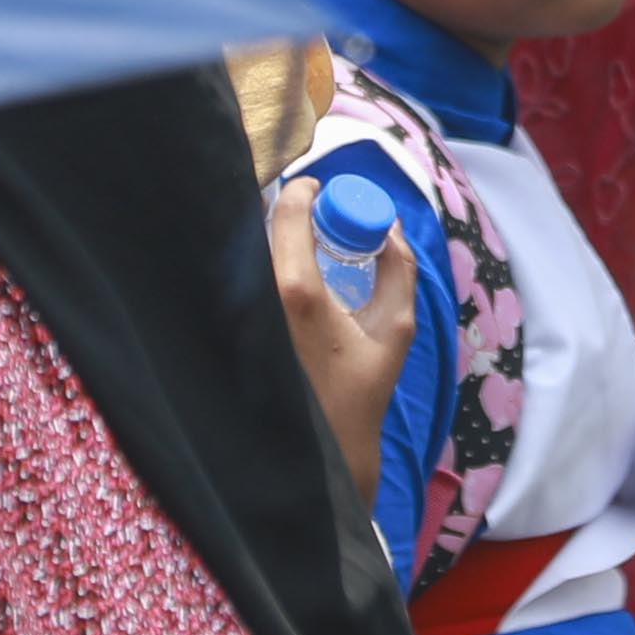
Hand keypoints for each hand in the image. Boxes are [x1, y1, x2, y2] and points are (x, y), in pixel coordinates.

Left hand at [268, 181, 418, 495]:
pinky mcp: (236, 331)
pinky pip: (246, 280)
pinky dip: (264, 266)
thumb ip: (399, 267)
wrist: (326, 446)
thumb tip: (389, 227)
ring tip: (306, 249)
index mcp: (296, 291)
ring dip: (274, 240)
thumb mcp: (397, 325)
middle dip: (289, 212)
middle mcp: (259, 298)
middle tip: (317, 216)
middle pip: (262, 226)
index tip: (318, 189)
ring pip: (249, 253)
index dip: (303, 190)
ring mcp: (242, 315)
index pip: (286, 213)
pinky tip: (288, 278)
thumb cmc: (364, 388)